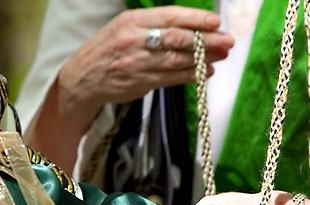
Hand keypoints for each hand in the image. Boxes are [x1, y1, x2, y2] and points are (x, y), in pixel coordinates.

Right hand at [29, 6, 234, 169]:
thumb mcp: (126, 27)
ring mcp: (137, 63)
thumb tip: (192, 26)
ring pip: (177, 60)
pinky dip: (191, 75)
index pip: (170, 16)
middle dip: (206, 40)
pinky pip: (171, 78)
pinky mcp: (140, 83)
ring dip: (203, 59)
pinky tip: (205, 72)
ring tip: (222, 56)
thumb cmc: (109, 50)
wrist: (82, 79)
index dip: (196, 19)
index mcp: (132, 20)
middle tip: (227, 41)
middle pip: (178, 39)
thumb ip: (155, 25)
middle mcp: (134, 40)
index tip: (216, 22)